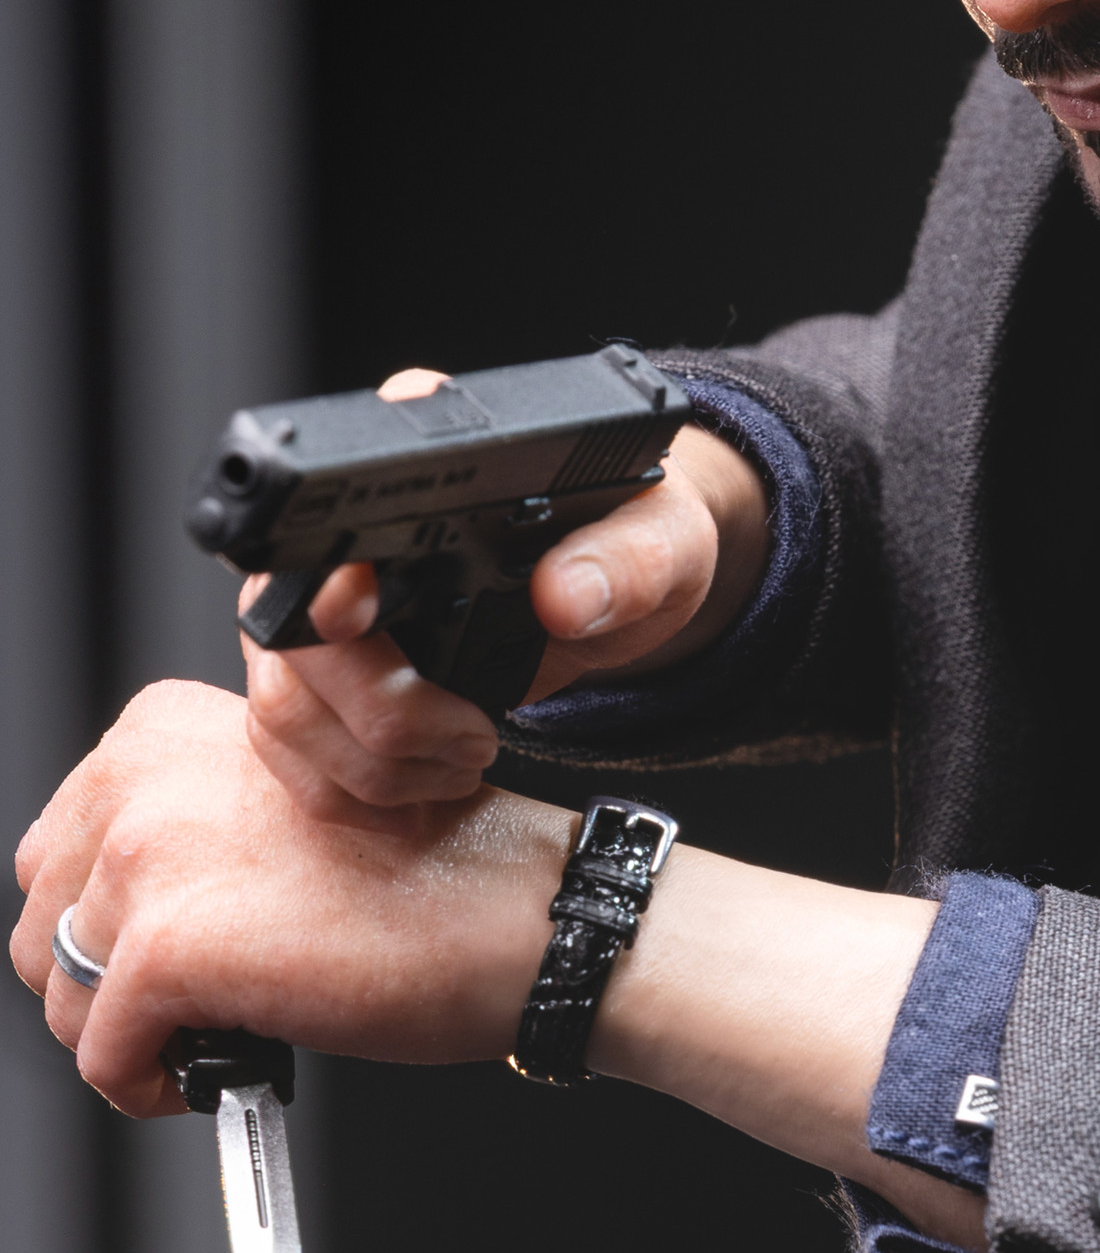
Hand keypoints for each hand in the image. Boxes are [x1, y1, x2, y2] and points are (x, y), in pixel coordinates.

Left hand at [12, 679, 981, 1252]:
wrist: (526, 913)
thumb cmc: (436, 867)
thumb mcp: (281, 805)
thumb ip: (189, 830)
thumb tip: (116, 915)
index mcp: (162, 727)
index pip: (61, 849)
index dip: (113, 921)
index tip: (175, 951)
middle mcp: (140, 775)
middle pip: (42, 920)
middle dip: (102, 983)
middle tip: (188, 1011)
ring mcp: (150, 859)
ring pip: (62, 995)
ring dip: (128, 1039)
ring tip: (215, 1042)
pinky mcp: (168, 949)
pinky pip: (104, 1058)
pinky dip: (152, 1088)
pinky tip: (227, 1074)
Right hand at [243, 368, 771, 811]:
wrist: (620, 594)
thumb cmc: (631, 543)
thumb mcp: (664, 541)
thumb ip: (630, 560)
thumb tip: (567, 593)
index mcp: (418, 462)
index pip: (331, 506)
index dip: (331, 572)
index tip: (363, 615)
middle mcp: (343, 533)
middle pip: (290, 632)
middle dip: (383, 712)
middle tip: (473, 734)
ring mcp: (316, 607)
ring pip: (281, 706)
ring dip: (373, 766)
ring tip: (462, 758)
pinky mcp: (319, 677)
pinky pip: (286, 752)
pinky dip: (353, 791)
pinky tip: (421, 784)